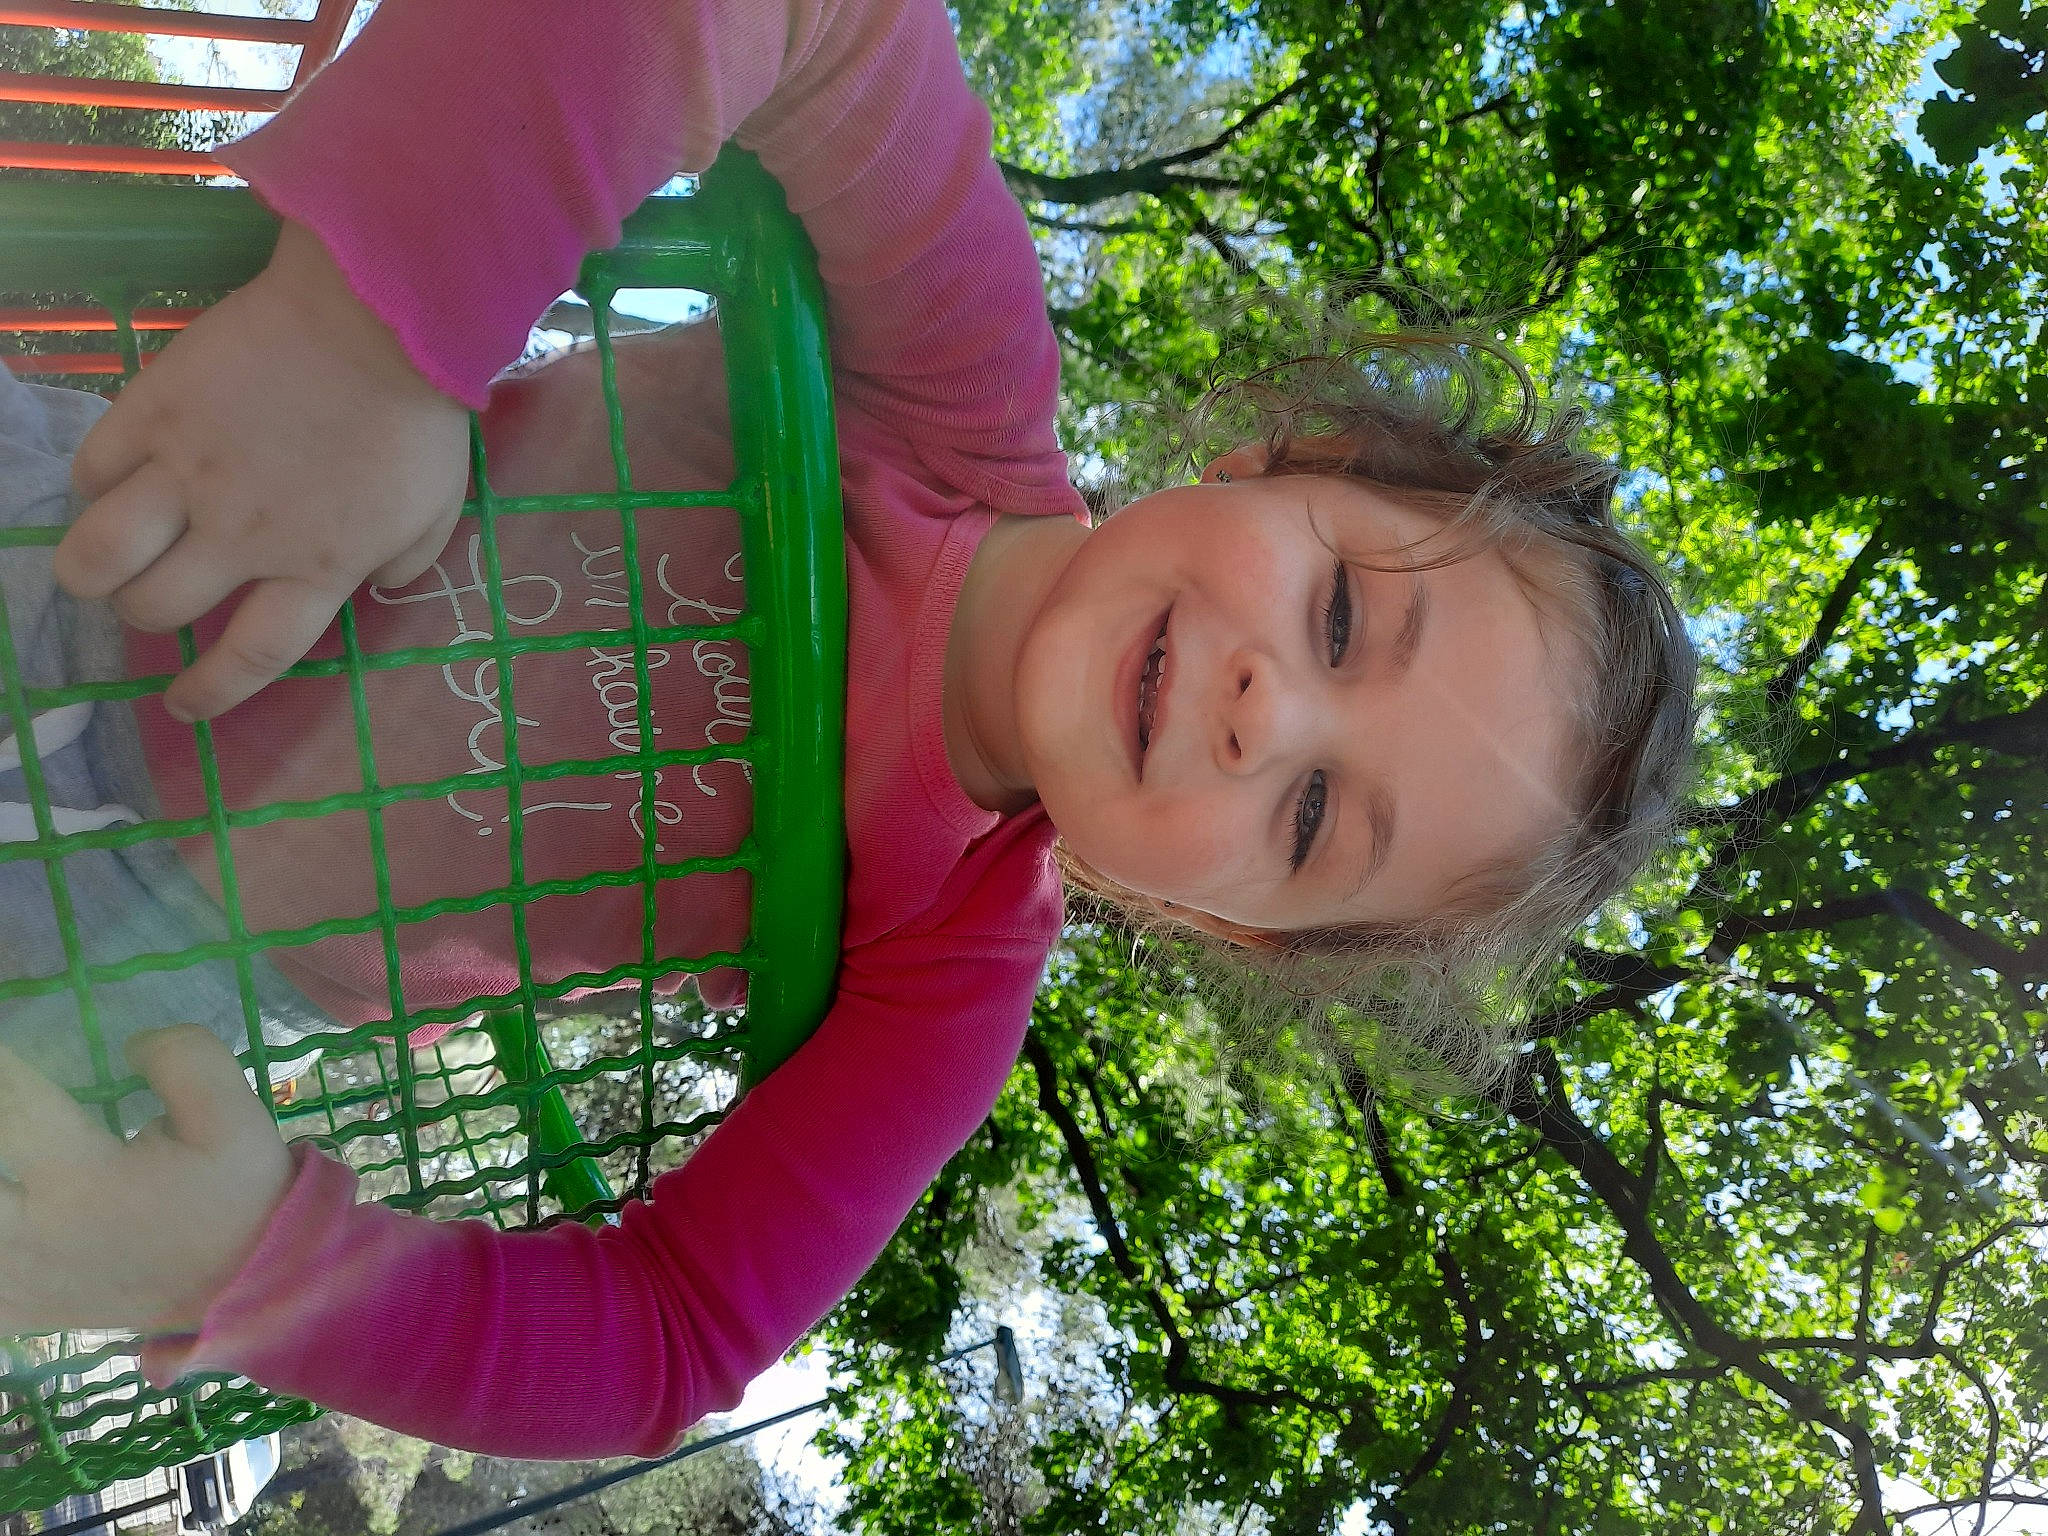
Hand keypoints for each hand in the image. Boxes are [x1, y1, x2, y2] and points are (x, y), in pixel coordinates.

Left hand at [0, 1025, 293, 1334]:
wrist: (249, 1280)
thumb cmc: (239, 1194)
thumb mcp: (237, 1115)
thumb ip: (185, 1060)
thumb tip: (130, 1046)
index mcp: (86, 1180)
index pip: (12, 1102)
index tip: (1, 1036)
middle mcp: (36, 1231)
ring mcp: (19, 1278)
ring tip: (2, 1156)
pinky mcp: (19, 1307)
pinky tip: (5, 1214)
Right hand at [55, 220, 469, 720]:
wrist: (377, 316)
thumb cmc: (418, 416)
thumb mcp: (438, 511)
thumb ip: (406, 561)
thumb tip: (374, 588)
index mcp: (316, 567)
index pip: (254, 655)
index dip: (213, 691)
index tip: (184, 704)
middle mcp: (241, 535)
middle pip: (160, 606)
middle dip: (144, 617)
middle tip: (146, 603)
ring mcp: (188, 472)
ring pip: (102, 553)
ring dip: (89, 572)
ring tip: (95, 570)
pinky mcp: (153, 411)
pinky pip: (93, 467)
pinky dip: (90, 485)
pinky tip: (104, 483)